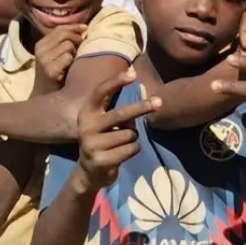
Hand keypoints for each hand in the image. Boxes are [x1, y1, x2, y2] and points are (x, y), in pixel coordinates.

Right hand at [32, 25, 85, 94]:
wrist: (46, 96)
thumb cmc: (56, 73)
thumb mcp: (55, 55)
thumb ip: (64, 41)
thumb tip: (83, 28)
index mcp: (40, 44)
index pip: (59, 28)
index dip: (73, 26)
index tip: (85, 28)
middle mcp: (40, 50)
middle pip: (64, 34)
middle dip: (76, 38)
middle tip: (80, 47)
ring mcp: (44, 60)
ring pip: (68, 45)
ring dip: (74, 52)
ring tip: (72, 61)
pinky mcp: (50, 71)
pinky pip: (68, 57)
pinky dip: (72, 61)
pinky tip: (69, 68)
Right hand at [77, 69, 159, 188]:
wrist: (89, 171)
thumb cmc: (103, 139)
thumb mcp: (104, 122)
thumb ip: (118, 110)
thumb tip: (144, 97)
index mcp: (87, 112)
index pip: (101, 92)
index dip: (116, 81)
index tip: (132, 73)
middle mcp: (86, 126)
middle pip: (121, 114)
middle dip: (142, 107)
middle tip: (159, 102)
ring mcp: (92, 144)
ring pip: (130, 134)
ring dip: (133, 137)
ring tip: (121, 143)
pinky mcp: (101, 160)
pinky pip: (131, 148)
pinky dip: (133, 149)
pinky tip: (121, 154)